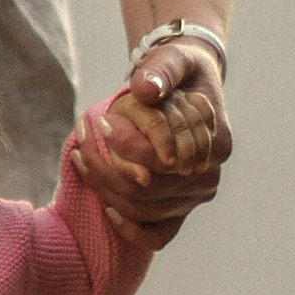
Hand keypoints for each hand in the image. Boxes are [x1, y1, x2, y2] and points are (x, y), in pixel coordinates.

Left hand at [76, 50, 231, 246]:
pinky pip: (158, 234)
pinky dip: (131, 228)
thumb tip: (145, 91)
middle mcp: (209, 177)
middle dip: (106, 168)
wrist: (190, 87)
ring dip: (106, 190)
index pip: (164, 157)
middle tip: (79, 142)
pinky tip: (107, 207)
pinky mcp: (182, 210)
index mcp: (215, 143)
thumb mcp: (174, 60)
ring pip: (145, 210)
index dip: (126, 144)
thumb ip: (162, 70)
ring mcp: (196, 198)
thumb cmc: (181, 72)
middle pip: (150, 188)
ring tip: (80, 159)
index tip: (97, 121)